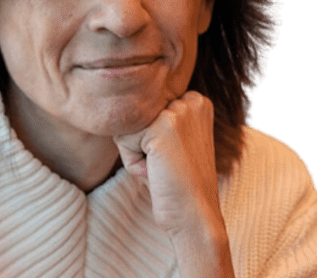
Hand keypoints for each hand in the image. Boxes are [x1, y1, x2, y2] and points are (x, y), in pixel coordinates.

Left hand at [112, 91, 221, 235]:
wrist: (195, 217)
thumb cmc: (178, 182)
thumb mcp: (173, 140)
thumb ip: (155, 117)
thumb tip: (120, 103)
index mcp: (196, 100)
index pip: (146, 107)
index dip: (150, 136)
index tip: (173, 156)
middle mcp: (191, 100)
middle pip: (136, 114)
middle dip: (141, 142)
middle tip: (166, 164)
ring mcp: (178, 113)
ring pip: (128, 125)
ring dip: (135, 152)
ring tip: (161, 168)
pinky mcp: (162, 129)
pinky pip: (123, 139)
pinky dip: (131, 162)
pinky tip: (155, 172)